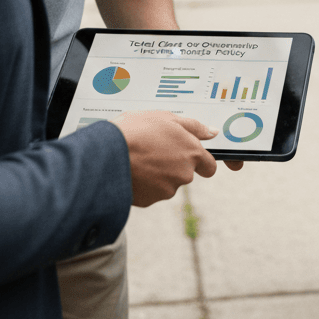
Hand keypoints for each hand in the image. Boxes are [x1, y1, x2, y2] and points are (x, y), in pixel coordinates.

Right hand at [111, 111, 237, 205]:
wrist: (106, 154)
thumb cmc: (136, 131)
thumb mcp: (166, 118)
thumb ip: (193, 126)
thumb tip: (212, 132)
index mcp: (191, 153)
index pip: (210, 166)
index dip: (201, 162)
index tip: (190, 156)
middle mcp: (183, 174)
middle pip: (185, 173)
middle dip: (174, 164)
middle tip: (154, 149)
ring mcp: (167, 189)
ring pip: (167, 183)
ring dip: (158, 174)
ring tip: (139, 158)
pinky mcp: (150, 200)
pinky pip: (151, 192)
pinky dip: (144, 183)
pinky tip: (132, 170)